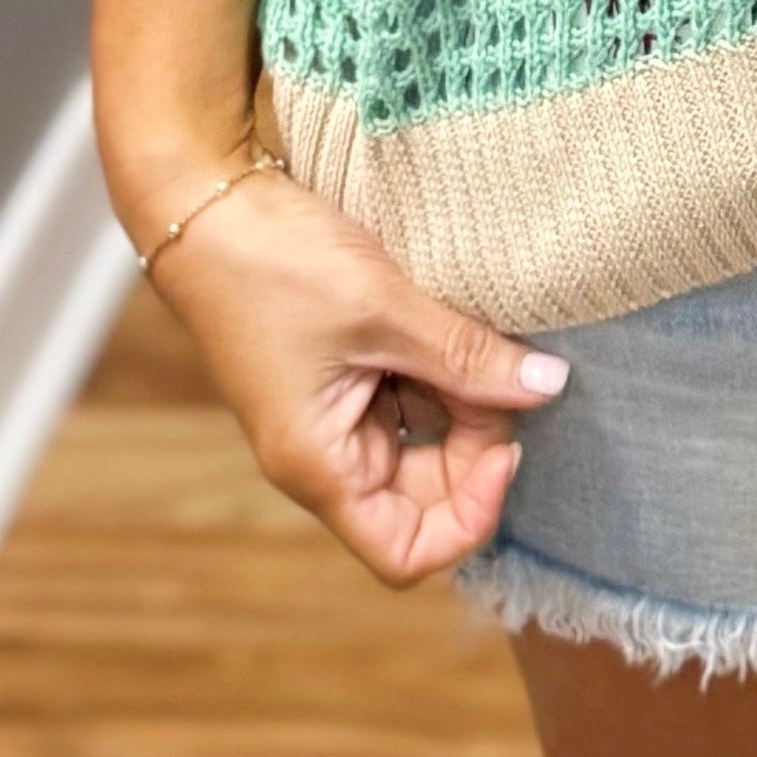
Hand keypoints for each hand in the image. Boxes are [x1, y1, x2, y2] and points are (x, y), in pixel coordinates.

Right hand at [128, 145, 573, 584]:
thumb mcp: (382, 308)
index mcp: (320, 465)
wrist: (208, 202)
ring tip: (479, 336)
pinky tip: (456, 324)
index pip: (406, 553)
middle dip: (477, 445)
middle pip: (424, 497)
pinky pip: (408, 397)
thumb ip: (466, 356)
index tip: (507, 447)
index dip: (470, 517)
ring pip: (423, 442)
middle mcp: (326, 454)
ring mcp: (334, 414)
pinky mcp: (341, 374)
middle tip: (507, 374)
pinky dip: (441, 369)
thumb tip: (548, 387)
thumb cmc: (273, 264)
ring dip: (464, 399)